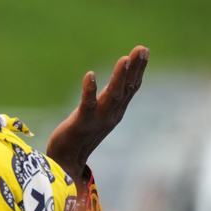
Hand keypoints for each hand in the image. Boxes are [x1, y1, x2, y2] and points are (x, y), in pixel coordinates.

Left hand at [47, 46, 148, 181]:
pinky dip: (89, 90)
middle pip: (126, 89)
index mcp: (116, 112)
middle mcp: (111, 115)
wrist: (66, 162)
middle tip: (141, 49)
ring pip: (112, 96)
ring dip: (118, 77)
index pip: (131, 88)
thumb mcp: (99, 116)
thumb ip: (107, 101)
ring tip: (124, 58)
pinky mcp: (81, 123)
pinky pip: (87, 105)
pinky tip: (89, 75)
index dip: (138, 69)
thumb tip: (117, 85)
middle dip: (135, 68)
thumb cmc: (80, 137)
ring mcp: (98, 120)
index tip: (144, 50)